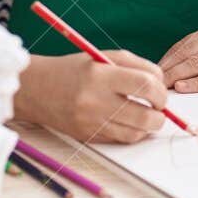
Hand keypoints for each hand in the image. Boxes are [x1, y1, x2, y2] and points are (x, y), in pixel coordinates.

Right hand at [21, 50, 168, 143]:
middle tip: (158, 106)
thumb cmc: (73, 70)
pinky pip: (123, 139)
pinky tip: (130, 121)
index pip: (146, 85)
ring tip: (146, 113)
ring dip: (149, 125)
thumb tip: (161, 82)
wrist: (36, 90)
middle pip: (146, 116)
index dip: (161, 90)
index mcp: (100, 75)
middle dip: (160, 112)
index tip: (159, 90)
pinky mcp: (89, 137)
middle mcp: (95, 101)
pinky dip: (133, 132)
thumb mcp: (102, 57)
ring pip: (137, 133)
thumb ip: (135, 65)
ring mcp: (92, 123)